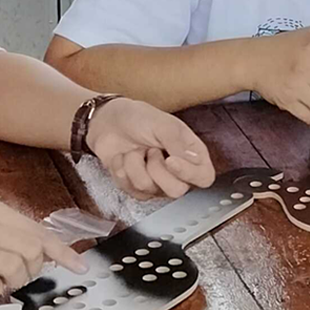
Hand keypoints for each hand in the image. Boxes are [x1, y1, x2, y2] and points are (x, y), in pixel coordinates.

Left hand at [86, 98, 215, 197]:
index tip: (170, 160)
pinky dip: (122, 172)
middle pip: (177, 190)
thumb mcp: (161, 123)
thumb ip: (178, 141)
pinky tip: (123, 159)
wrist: (106, 122)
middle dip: (156, 170)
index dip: (189, 174)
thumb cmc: (137, 118)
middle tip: (150, 151)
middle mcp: (177, 172)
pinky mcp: (137, 188)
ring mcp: (156, 182)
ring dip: (134, 166)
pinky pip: (132, 191)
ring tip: (134, 151)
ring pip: (150, 190)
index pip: (204, 177)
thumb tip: (194, 159)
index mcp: (191, 154)